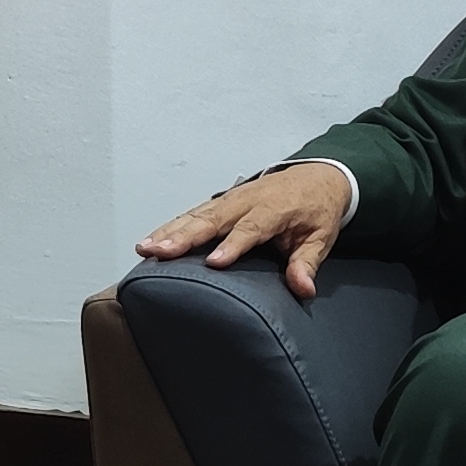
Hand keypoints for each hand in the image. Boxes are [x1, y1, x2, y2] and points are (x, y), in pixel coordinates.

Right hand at [133, 162, 354, 300]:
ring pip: (196, 215)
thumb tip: (303, 289)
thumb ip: (307, 263)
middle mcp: (247, 201)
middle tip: (160, 252)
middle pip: (212, 219)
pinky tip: (151, 241)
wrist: (316, 176)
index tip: (213, 263)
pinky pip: (192, 213)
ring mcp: (230, 199)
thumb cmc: (316, 210)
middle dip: (185, 236)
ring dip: (169, 231)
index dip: (232, 245)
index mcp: (275, 208)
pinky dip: (170, 226)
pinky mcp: (220, 202)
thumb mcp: (321, 237)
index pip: (250, 228)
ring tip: (145, 248)